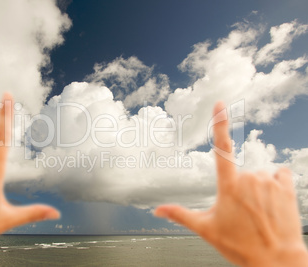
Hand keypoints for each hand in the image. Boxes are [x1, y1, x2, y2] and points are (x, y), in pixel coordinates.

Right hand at [155, 101, 307, 266]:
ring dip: (258, 188)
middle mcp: (249, 178)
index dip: (220, 123)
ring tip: (259, 212)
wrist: (276, 261)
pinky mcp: (287, 187)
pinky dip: (276, 183)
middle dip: (240, 187)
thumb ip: (180, 214)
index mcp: (228, 186)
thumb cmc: (240, 246)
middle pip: (241, 172)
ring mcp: (269, 181)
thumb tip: (157, 210)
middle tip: (242, 213)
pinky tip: (274, 201)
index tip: (220, 104)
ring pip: (260, 175)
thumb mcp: (206, 229)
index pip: (221, 148)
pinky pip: (280, 173)